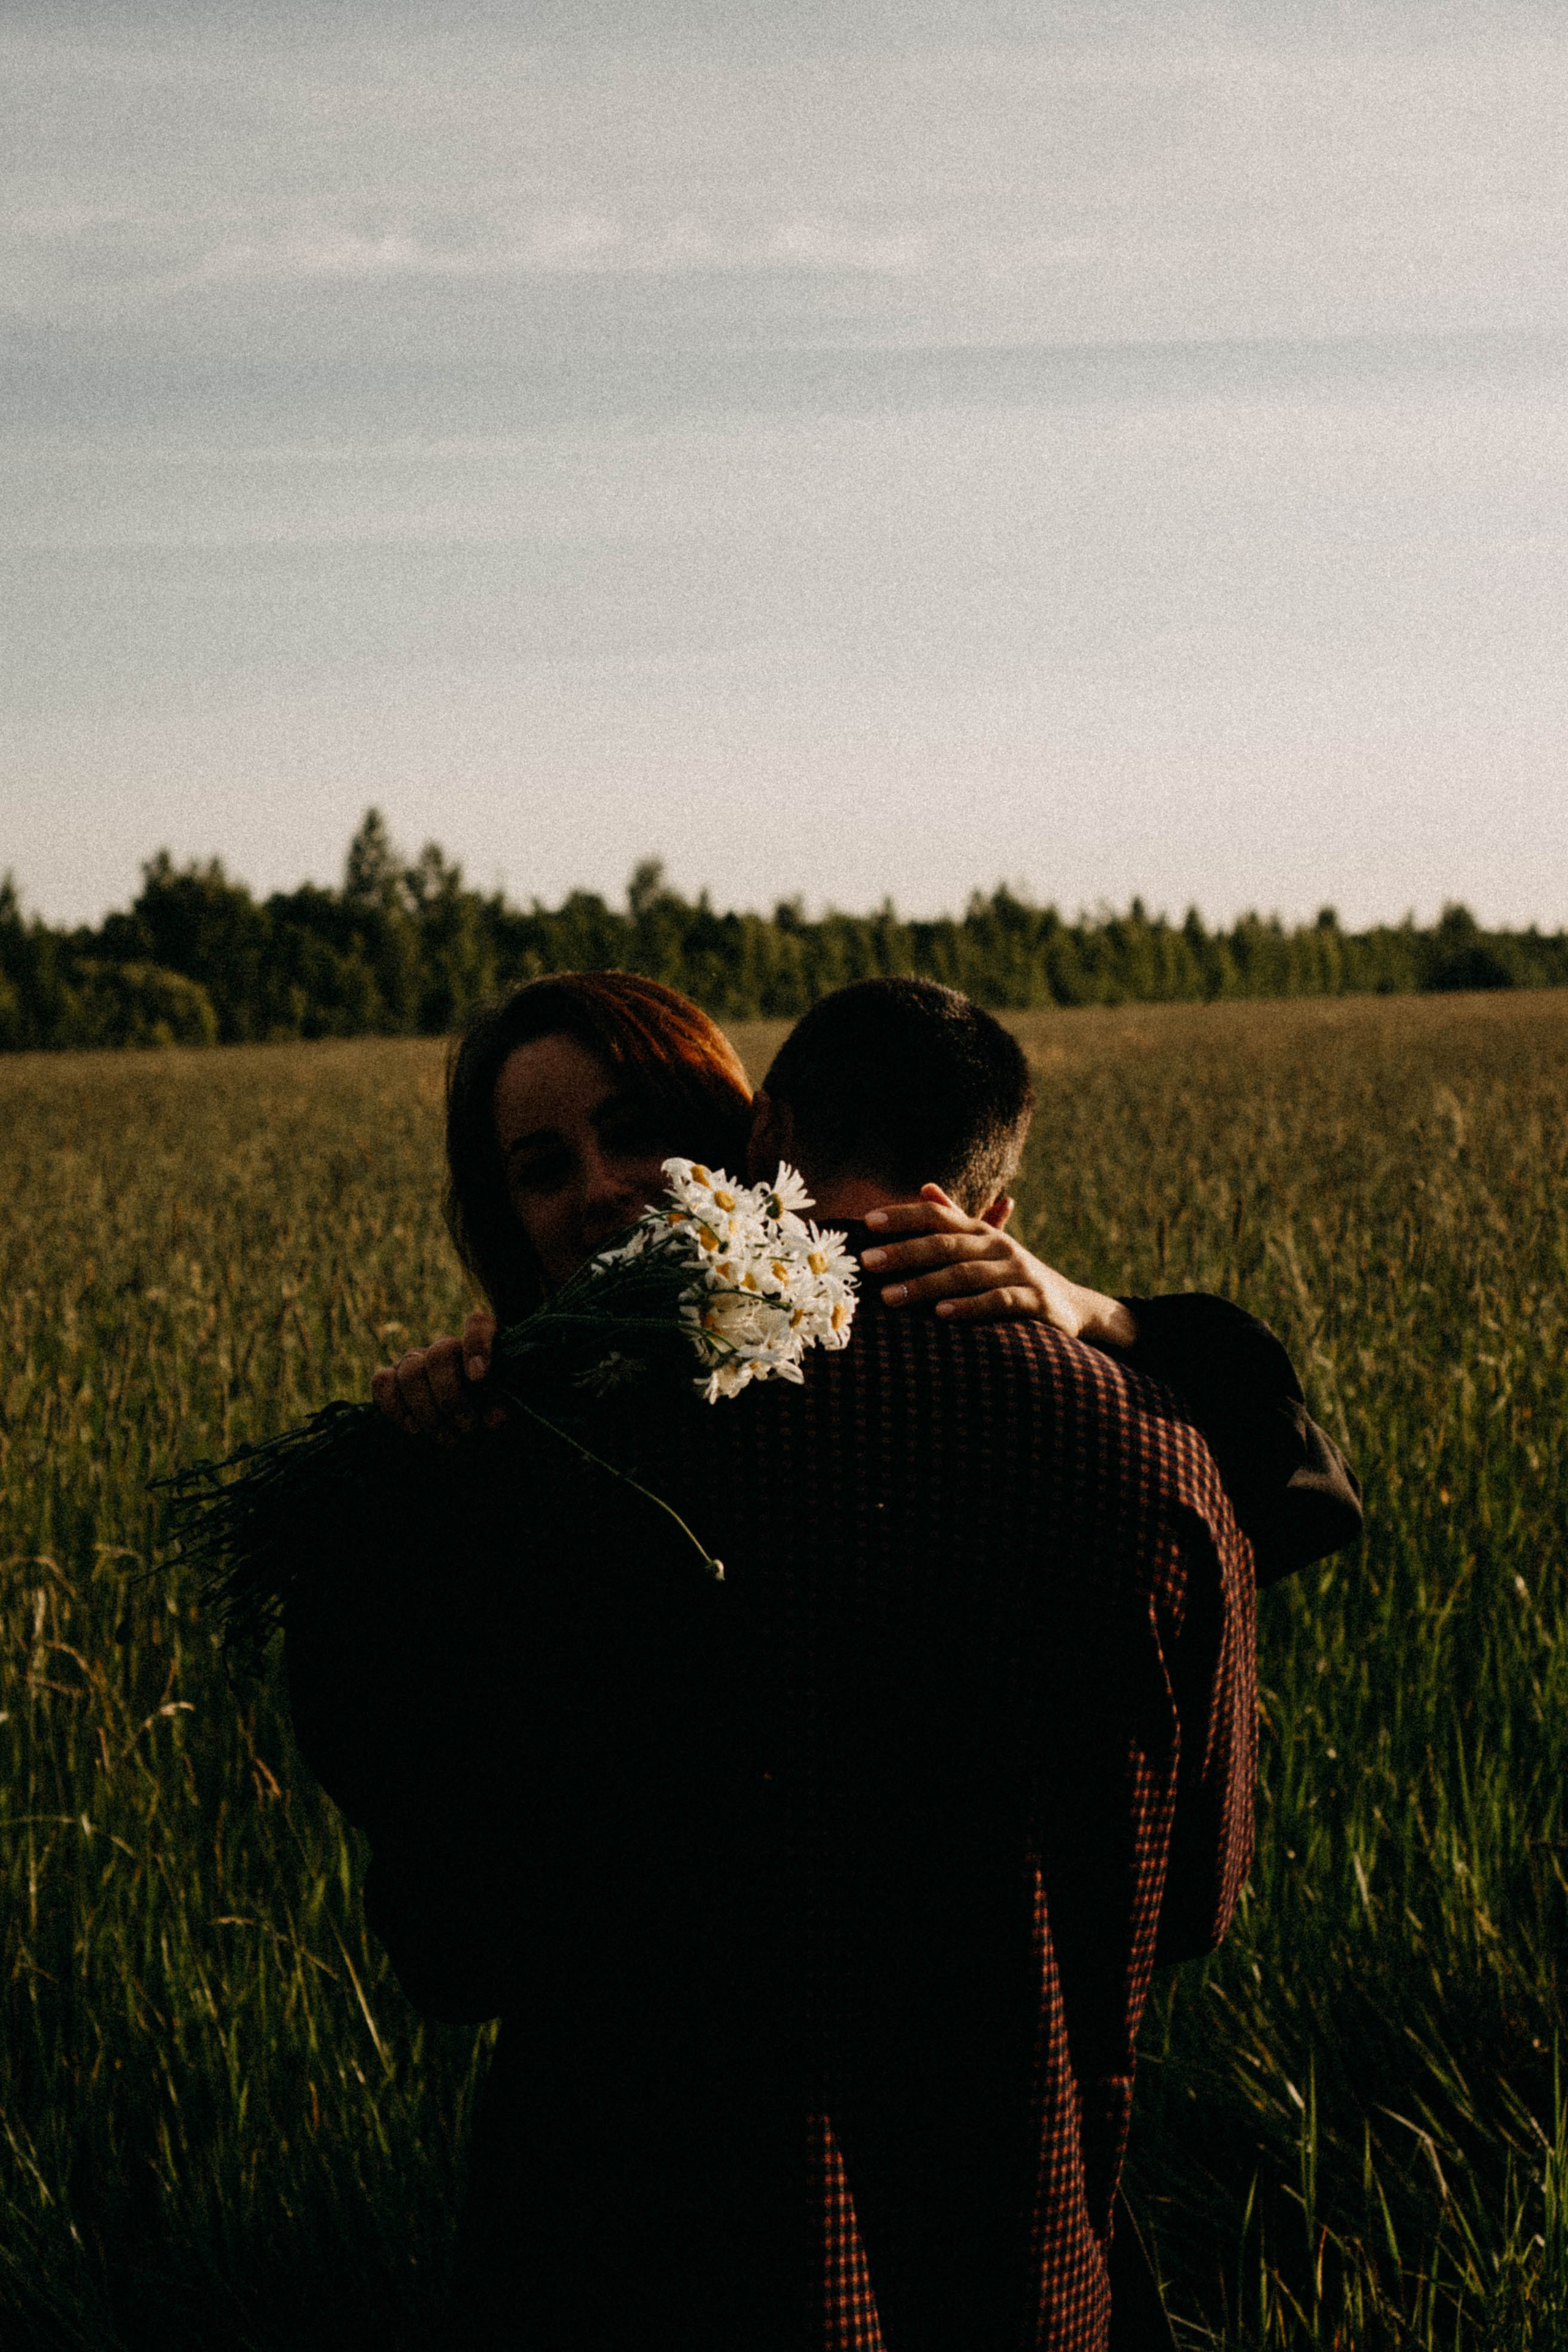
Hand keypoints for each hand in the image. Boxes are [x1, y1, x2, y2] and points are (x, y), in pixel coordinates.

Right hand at [370, 1309, 504, 1441]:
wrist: (460, 1433)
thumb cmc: (485, 1418)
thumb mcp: (502, 1417)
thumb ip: (503, 1413)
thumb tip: (495, 1418)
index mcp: (480, 1345)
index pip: (478, 1325)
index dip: (476, 1346)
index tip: (479, 1377)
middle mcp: (445, 1346)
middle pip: (439, 1354)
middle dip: (451, 1397)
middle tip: (467, 1428)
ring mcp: (415, 1360)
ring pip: (410, 1371)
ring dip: (427, 1411)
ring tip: (447, 1438)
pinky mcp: (390, 1378)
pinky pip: (382, 1382)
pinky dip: (395, 1408)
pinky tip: (414, 1429)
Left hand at [860, 1186, 1137, 1347]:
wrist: (1072, 1306)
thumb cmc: (1012, 1275)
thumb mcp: (984, 1245)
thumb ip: (954, 1219)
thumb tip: (925, 1186)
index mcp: (980, 1231)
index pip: (937, 1216)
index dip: (903, 1216)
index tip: (867, 1222)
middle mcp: (997, 1246)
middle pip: (945, 1244)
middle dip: (904, 1252)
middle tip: (867, 1262)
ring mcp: (1018, 1272)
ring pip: (966, 1274)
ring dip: (925, 1285)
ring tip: (890, 1297)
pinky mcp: (1035, 1301)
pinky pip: (998, 1302)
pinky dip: (969, 1307)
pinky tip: (941, 1315)